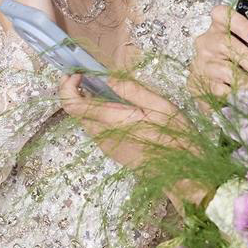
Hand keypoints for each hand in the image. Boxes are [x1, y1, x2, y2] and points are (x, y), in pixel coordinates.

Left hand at [59, 70, 192, 176]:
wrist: (181, 175)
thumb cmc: (175, 139)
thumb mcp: (161, 107)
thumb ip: (133, 91)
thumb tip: (109, 78)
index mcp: (112, 121)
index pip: (74, 105)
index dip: (67, 87)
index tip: (77, 73)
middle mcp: (103, 135)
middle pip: (77, 113)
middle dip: (77, 92)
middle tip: (90, 77)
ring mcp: (107, 146)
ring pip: (87, 121)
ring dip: (88, 104)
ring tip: (106, 90)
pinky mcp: (112, 152)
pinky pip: (97, 130)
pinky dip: (98, 116)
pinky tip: (117, 109)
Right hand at [188, 2, 247, 100]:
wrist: (217, 87)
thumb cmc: (240, 63)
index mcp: (219, 27)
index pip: (221, 14)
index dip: (240, 25)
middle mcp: (206, 41)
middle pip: (226, 44)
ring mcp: (200, 62)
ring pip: (224, 70)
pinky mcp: (196, 82)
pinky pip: (216, 90)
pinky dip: (235, 96)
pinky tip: (246, 100)